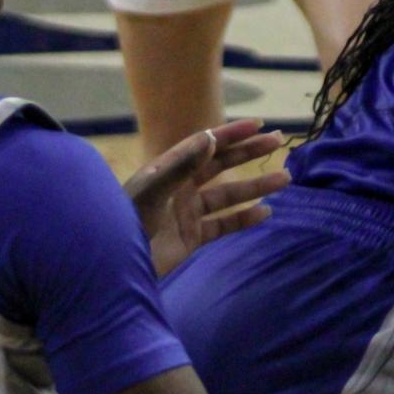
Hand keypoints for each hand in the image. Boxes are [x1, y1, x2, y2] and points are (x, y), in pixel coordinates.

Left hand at [123, 118, 287, 277]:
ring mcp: (187, 214)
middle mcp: (180, 188)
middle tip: (277, 142)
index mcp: (168, 171)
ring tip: (284, 179)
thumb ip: (180, 166)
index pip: (204, 145)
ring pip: (228, 196)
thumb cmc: (124, 224)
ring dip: (255, 187)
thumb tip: (210, 139)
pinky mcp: (191, 238)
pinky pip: (223, 226)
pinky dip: (244, 220)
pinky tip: (265, 213)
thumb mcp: (151, 192)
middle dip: (249, 153)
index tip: (257, 125)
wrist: (109, 269)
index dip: (230, 134)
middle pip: (221, 165)